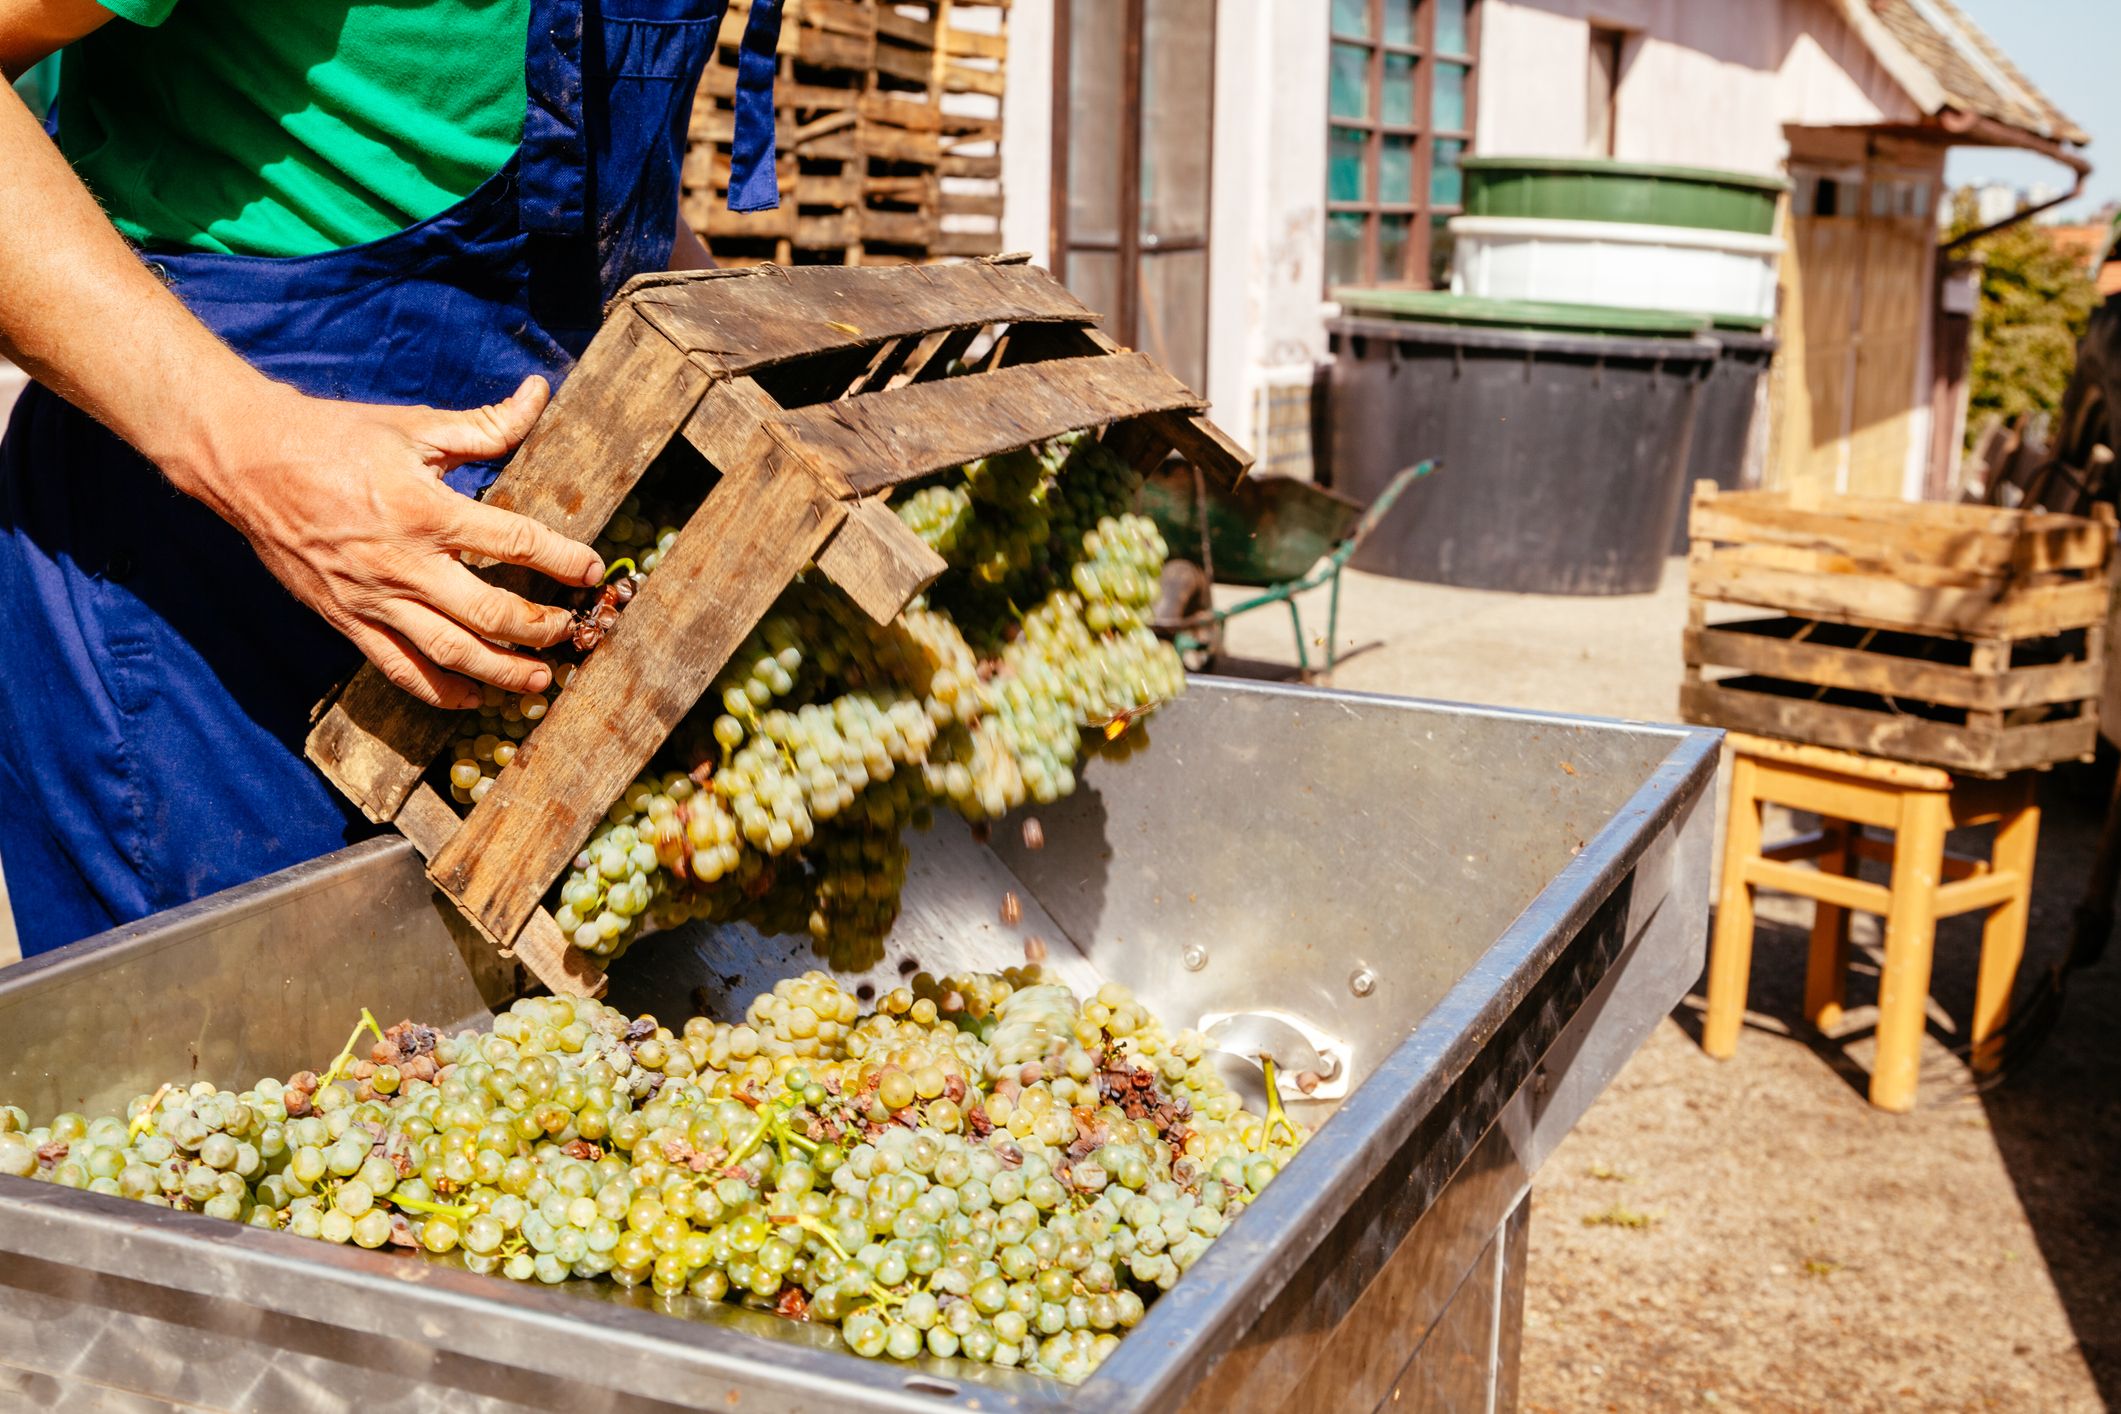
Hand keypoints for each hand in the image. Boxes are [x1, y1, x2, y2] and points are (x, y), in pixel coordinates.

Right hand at [178, 375, 603, 709]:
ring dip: (502, 674)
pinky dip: (441, 692)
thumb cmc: (333, 437)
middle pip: (490, 614)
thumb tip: (539, 393)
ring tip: (540, 683)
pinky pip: (399, 670)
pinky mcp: (346, 620)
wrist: (245, 461)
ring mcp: (372, 600)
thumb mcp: (414, 425)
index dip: (562, 559)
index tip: (592, 570)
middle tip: (573, 633)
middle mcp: (402, 564)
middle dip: (541, 629)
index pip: (513, 543)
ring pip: (450, 654)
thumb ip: (485, 424)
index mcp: (425, 510)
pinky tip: (474, 699)